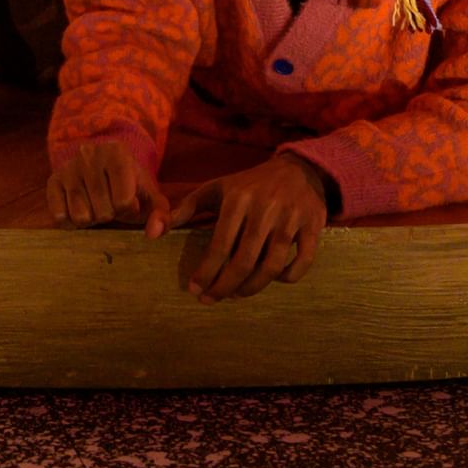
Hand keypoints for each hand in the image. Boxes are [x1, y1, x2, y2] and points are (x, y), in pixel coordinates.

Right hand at [46, 140, 170, 235]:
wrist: (101, 163)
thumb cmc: (129, 183)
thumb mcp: (150, 194)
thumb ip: (162, 214)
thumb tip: (154, 234)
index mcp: (117, 154)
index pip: (123, 202)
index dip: (128, 209)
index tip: (127, 200)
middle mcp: (89, 155)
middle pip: (103, 212)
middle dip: (109, 215)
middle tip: (109, 203)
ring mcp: (68, 168)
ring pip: (81, 216)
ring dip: (91, 219)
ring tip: (95, 205)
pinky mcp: (52, 181)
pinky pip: (60, 216)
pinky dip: (71, 220)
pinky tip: (78, 208)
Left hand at [170, 153, 330, 301]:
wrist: (298, 169)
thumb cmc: (250, 184)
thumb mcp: (216, 188)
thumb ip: (186, 208)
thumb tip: (153, 232)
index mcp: (238, 198)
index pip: (220, 245)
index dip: (206, 272)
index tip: (195, 290)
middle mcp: (265, 208)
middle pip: (244, 261)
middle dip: (225, 287)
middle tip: (211, 299)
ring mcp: (291, 218)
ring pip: (272, 266)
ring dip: (252, 288)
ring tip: (236, 294)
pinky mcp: (313, 225)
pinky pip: (302, 262)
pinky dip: (287, 278)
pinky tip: (273, 280)